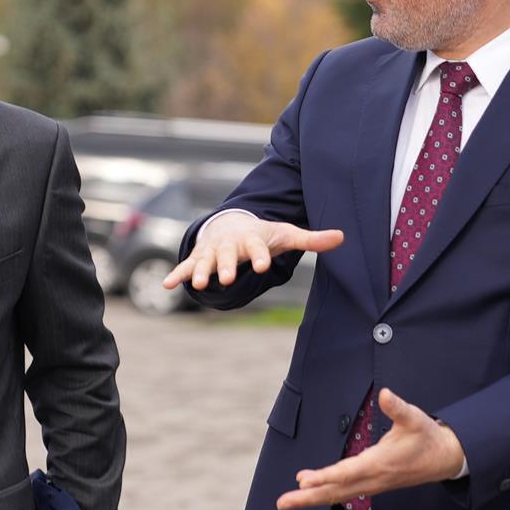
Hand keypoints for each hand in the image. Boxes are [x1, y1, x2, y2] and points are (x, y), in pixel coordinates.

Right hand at [162, 212, 343, 290]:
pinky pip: (185, 266)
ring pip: (205, 262)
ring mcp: (212, 251)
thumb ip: (312, 239)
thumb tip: (342, 237)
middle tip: (228, 278)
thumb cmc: (262, 234)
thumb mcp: (286, 235)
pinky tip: (166, 285)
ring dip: (199, 272)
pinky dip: (177, 274)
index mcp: (252, 239)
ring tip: (196, 285)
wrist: (232, 223)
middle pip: (227, 255)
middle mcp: (230, 244)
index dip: (259, 255)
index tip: (262, 265)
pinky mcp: (198, 257)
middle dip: (226, 266)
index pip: (257, 247)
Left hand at [276, 389, 463, 509]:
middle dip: (308, 497)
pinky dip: (325, 495)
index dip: (325, 477)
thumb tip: (386, 394)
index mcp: (380, 463)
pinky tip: (309, 495)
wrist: (444, 458)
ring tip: (286, 501)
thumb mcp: (415, 418)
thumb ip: (398, 407)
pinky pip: (344, 494)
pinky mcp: (372, 486)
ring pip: (338, 495)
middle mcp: (373, 478)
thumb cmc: (426, 436)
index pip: (347, 472)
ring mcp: (372, 485)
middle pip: (336, 491)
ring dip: (312, 499)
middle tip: (282, 502)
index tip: (304, 481)